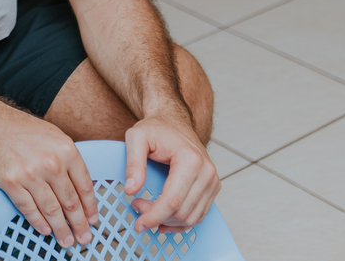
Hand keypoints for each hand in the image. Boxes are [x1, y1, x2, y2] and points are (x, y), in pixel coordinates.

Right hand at [0, 104, 99, 248]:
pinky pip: (29, 208)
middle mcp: (51, 162)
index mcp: (66, 150)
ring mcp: (30, 173)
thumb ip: (67, 159)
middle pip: (70, 202)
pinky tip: (45, 229)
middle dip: (79, 224)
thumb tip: (80, 187)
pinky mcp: (11, 182)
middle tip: (83, 237)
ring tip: (65, 239)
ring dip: (60, 228)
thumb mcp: (53, 136)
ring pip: (51, 209)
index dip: (90, 207)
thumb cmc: (20, 129)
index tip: (93, 219)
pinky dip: (38, 222)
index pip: (84, 186)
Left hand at [124, 111, 218, 233]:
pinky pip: (199, 215)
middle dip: (158, 217)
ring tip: (148, 210)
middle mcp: (207, 171)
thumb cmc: (155, 128)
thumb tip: (131, 190)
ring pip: (192, 218)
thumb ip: (133, 163)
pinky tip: (164, 220)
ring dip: (169, 222)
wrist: (173, 121)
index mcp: (190, 160)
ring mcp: (212, 180)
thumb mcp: (136, 138)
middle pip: (183, 212)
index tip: (139, 223)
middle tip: (138, 207)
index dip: (154, 216)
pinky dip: (181, 222)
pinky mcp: (212, 187)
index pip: (173, 200)